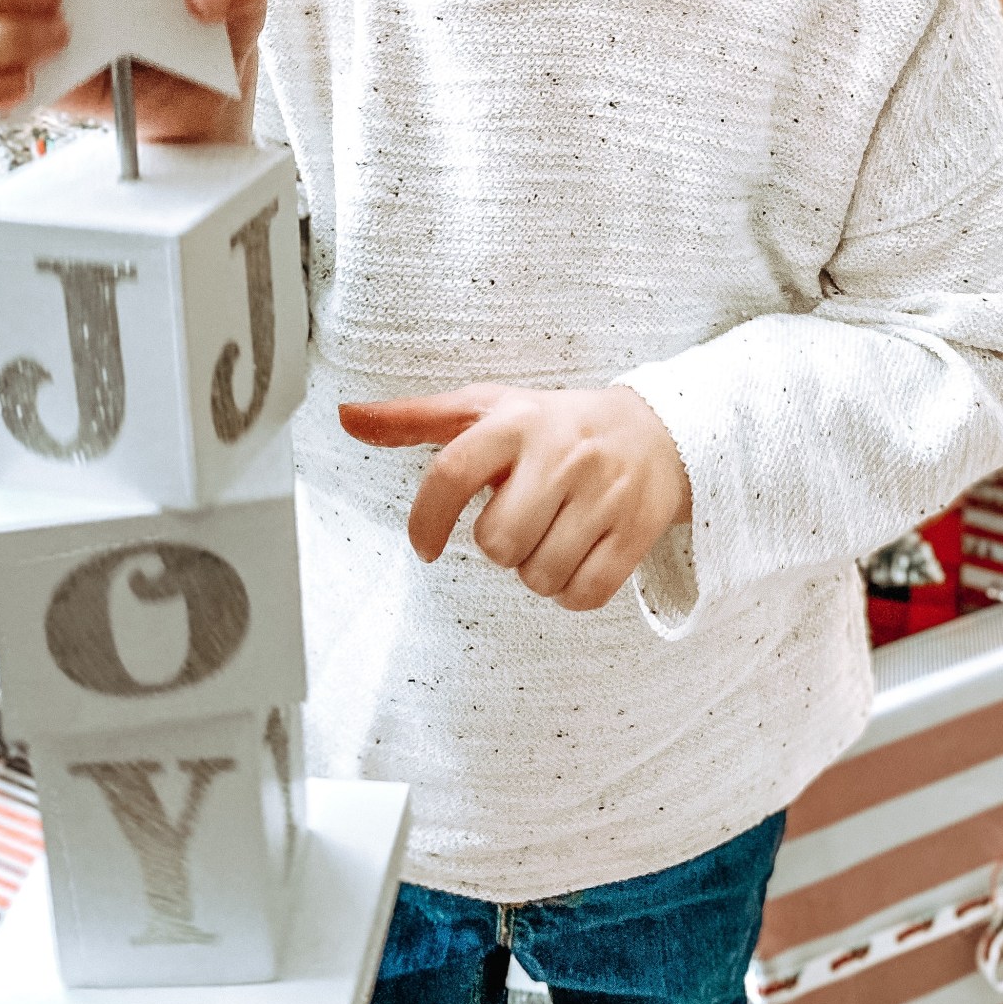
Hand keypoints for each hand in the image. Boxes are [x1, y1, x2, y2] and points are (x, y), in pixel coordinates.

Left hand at [339, 383, 692, 610]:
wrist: (658, 431)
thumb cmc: (553, 425)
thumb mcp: (488, 409)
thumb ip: (414, 418)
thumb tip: (344, 417)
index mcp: (516, 419)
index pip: (452, 471)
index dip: (426, 519)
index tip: (423, 547)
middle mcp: (562, 452)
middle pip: (498, 541)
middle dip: (499, 545)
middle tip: (519, 520)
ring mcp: (604, 492)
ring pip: (539, 575)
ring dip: (536, 570)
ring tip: (552, 533)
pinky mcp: (638, 529)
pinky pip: (584, 594)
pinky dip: (572, 591)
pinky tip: (577, 556)